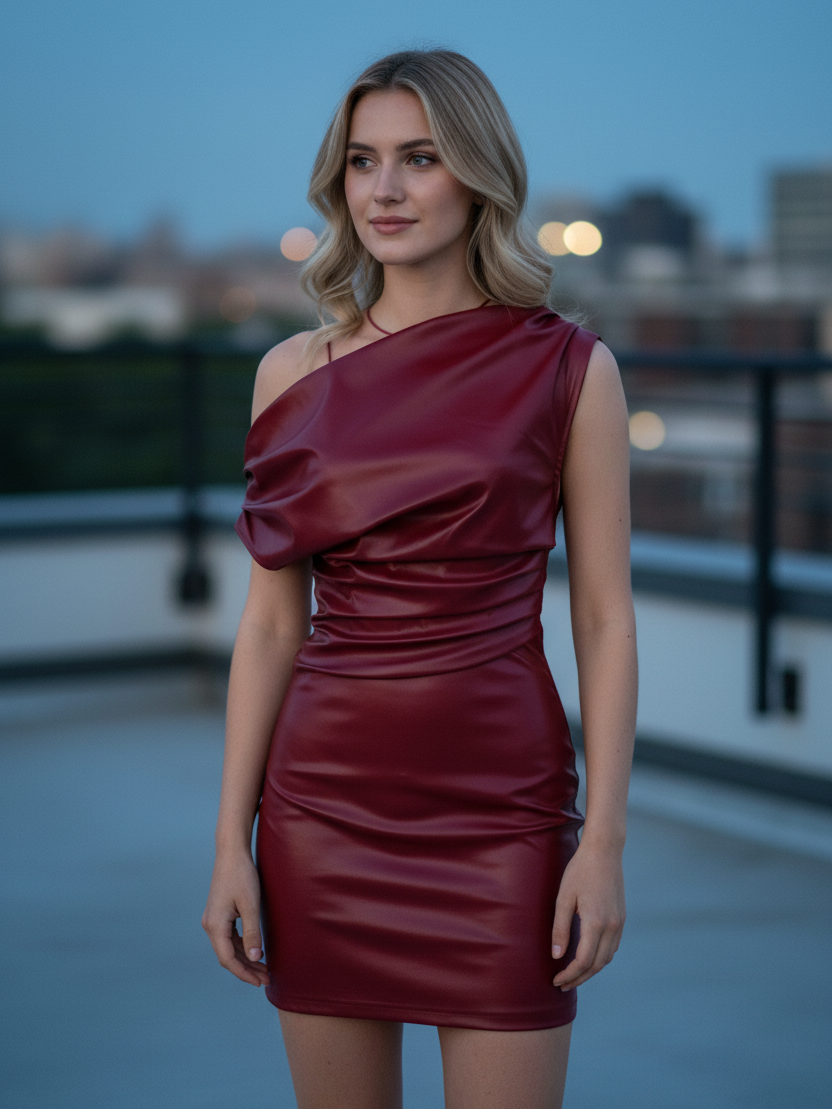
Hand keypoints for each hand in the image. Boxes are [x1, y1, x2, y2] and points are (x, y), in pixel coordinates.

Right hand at [202, 849, 269, 986]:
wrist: (231, 852)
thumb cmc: (241, 875)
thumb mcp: (251, 905)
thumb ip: (252, 932)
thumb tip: (255, 957)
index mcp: (215, 925)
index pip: (228, 959)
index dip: (244, 973)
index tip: (260, 982)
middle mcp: (210, 925)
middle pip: (227, 956)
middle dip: (246, 969)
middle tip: (266, 978)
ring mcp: (213, 919)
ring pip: (228, 948)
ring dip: (245, 959)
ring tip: (264, 968)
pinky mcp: (219, 914)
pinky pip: (229, 937)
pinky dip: (241, 947)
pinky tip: (254, 950)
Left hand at [550, 837, 625, 990]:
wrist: (604, 851)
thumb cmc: (580, 871)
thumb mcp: (564, 898)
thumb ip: (560, 928)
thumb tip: (556, 956)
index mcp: (595, 923)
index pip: (583, 961)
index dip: (569, 974)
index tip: (556, 980)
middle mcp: (611, 927)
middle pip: (596, 964)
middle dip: (579, 978)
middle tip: (563, 984)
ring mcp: (619, 923)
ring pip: (607, 957)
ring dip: (591, 970)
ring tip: (574, 974)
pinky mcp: (621, 917)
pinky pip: (613, 946)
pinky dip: (600, 957)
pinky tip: (588, 956)